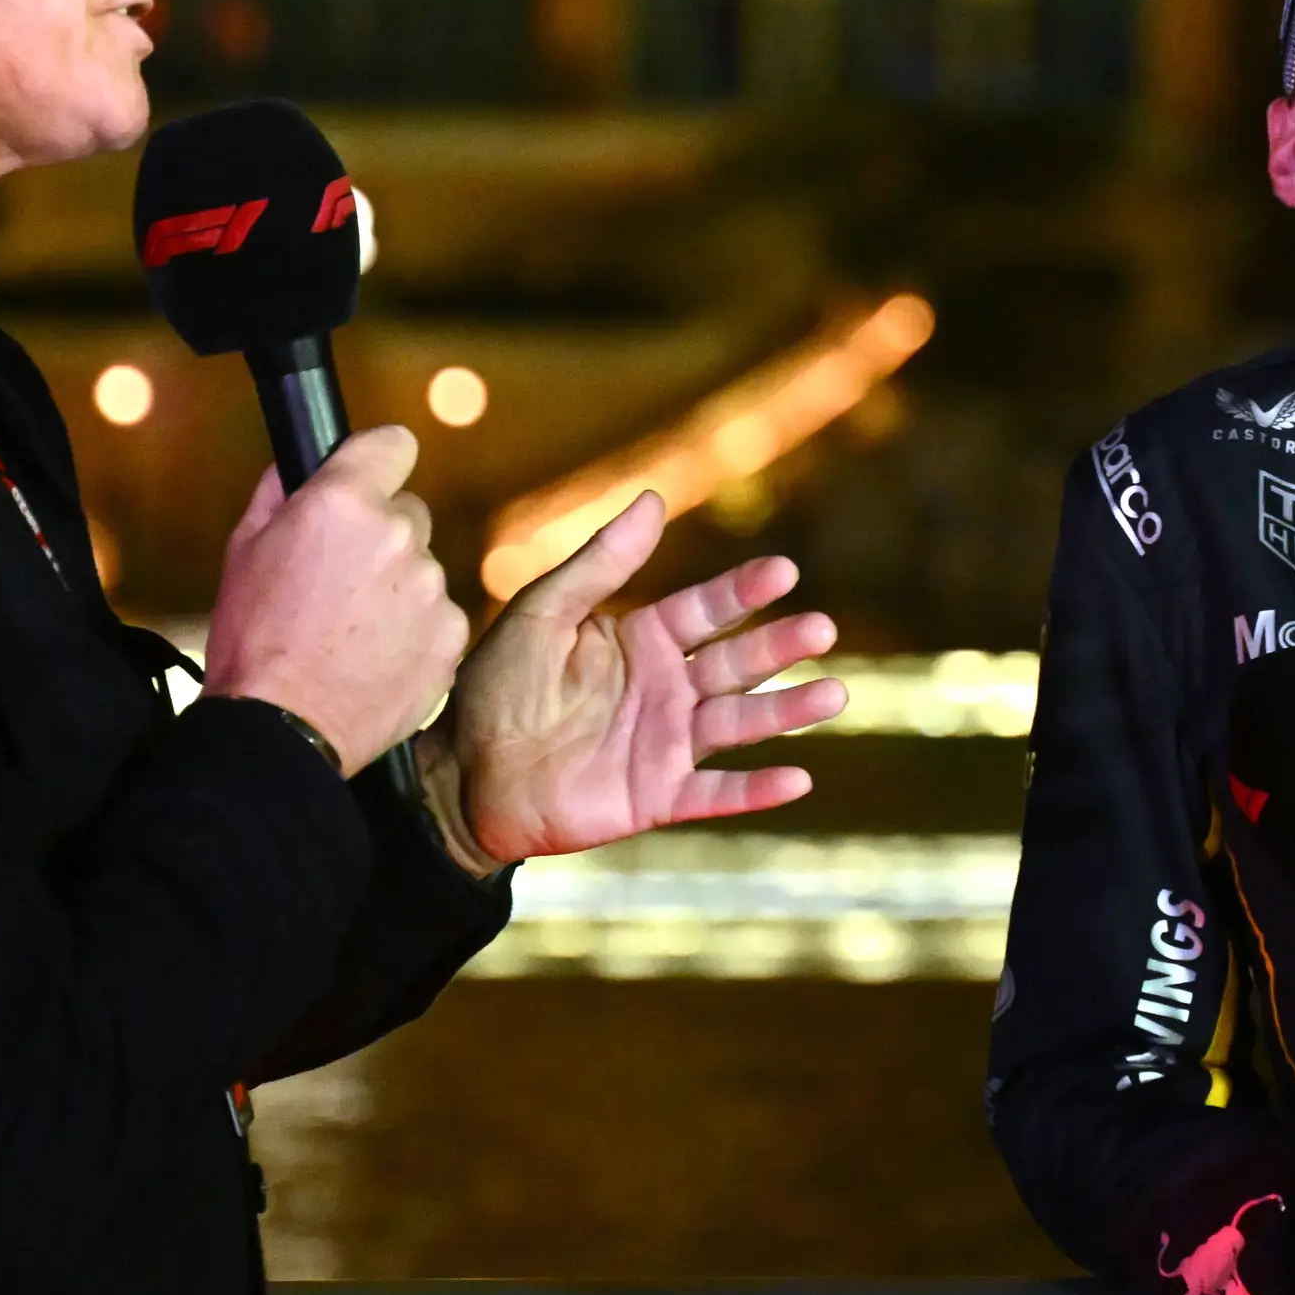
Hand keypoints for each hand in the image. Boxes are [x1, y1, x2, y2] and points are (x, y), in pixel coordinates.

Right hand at [203, 426, 462, 774]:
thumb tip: (301, 464)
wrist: (280, 729)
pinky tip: (375, 660)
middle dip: (380, 538)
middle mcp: (399, 535)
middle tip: (341, 583)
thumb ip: (280, 494)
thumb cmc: (251, 642)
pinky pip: (438, 617)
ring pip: (422, 570)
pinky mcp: (452, 634)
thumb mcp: (243, 552)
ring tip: (351, 634)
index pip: (393, 444)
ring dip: (397, 590)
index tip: (371, 479)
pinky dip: (415, 634)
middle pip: (407, 515)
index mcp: (344, 502)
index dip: (378, 461)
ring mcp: (432, 586)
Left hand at [426, 491, 845, 869]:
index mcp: (641, 640)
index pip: (706, 610)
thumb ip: (599, 564)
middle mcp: (666, 688)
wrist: (460, 777)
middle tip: (821, 629)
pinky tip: (799, 780)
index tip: (785, 572)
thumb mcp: (541, 614)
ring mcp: (666, 743)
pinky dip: (756, 790)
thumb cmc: (494, 688)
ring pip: (741, 723)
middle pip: (737, 663)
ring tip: (834, 693)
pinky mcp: (656, 796)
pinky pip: (716, 794)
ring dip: (788, 710)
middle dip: (780, 646)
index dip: (744, 591)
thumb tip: (652, 497)